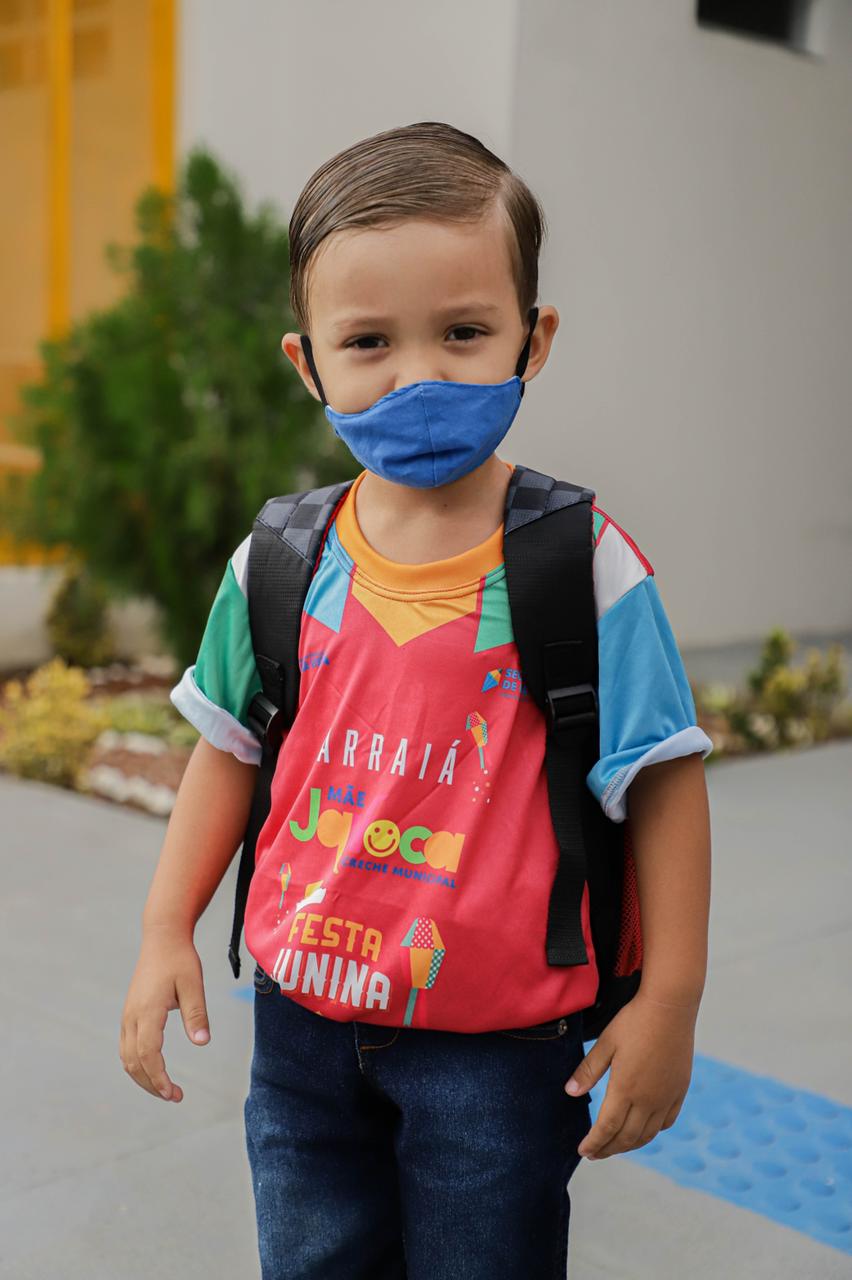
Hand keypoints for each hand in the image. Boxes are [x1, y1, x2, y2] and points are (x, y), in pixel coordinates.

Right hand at [119, 925, 211, 1102]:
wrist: (162, 938)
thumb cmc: (180, 959)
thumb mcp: (193, 984)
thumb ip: (196, 1014)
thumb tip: (202, 1043)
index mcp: (147, 1010)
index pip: (147, 1054)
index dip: (158, 1078)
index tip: (174, 1093)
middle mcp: (132, 1016)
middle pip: (133, 1062)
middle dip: (151, 1084)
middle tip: (175, 1097)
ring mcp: (128, 1016)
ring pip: (127, 1057)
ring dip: (144, 1077)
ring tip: (167, 1089)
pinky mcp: (129, 1014)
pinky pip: (127, 1047)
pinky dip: (138, 1065)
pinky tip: (155, 1070)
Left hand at [564, 990, 697, 1159]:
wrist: (670, 1008)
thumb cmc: (634, 1021)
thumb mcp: (605, 1043)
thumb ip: (588, 1071)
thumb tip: (570, 1092)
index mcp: (625, 1089)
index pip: (607, 1128)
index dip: (594, 1143)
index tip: (583, 1151)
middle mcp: (648, 1099)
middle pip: (627, 1137)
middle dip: (608, 1149)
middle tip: (595, 1154)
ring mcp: (666, 1097)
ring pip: (647, 1134)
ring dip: (629, 1145)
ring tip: (615, 1146)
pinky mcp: (679, 1090)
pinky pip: (666, 1122)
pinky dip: (652, 1132)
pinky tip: (644, 1130)